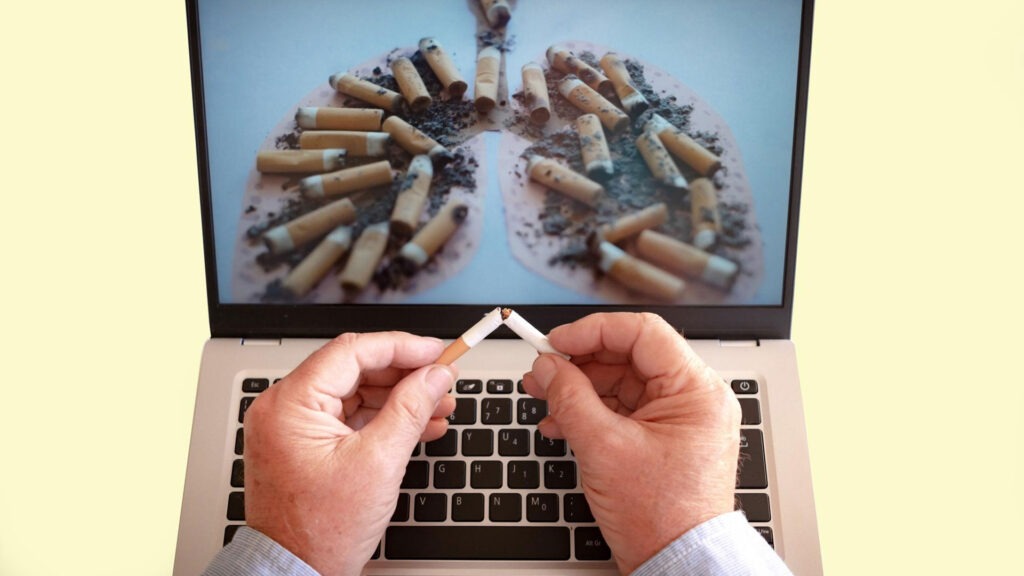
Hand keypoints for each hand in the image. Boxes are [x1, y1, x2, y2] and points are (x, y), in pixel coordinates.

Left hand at [242, 332, 456, 575]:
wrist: (295, 574)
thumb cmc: (321, 531)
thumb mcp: (379, 463)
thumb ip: (410, 409)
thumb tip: (435, 376)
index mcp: (290, 404)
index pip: (352, 351)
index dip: (402, 347)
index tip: (437, 352)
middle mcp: (284, 408)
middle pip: (354, 369)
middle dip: (405, 375)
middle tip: (443, 380)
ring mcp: (292, 426)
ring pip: (355, 392)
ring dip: (400, 397)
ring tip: (440, 407)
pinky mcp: (305, 444)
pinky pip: (348, 417)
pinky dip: (383, 418)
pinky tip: (418, 426)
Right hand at [522, 313, 740, 573]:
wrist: (677, 564)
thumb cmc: (662, 517)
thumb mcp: (604, 448)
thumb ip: (570, 398)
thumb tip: (548, 366)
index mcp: (696, 391)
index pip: (642, 333)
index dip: (592, 331)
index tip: (556, 341)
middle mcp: (694, 398)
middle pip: (628, 357)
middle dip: (579, 363)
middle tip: (541, 371)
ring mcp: (678, 419)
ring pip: (621, 383)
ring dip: (578, 389)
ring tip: (543, 398)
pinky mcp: (663, 438)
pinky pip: (623, 410)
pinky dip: (590, 412)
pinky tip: (560, 424)